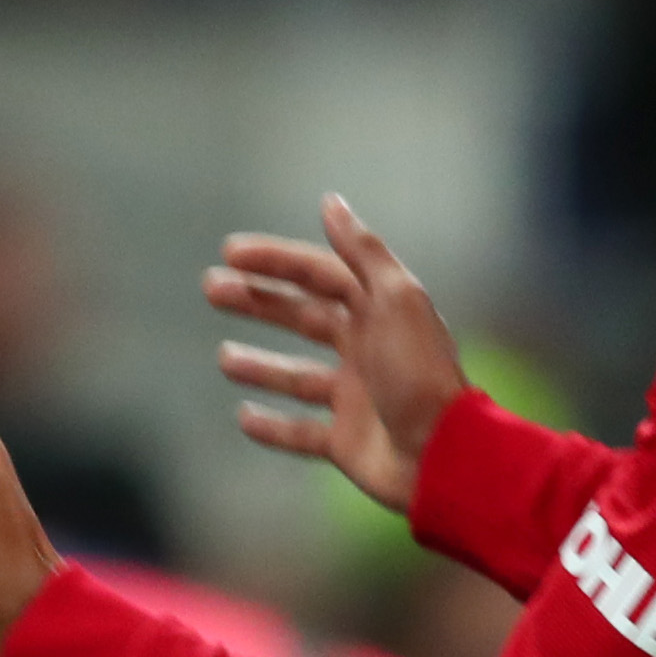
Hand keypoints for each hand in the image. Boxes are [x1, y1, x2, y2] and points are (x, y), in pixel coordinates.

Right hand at [202, 195, 465, 515]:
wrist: (443, 454)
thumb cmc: (418, 372)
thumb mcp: (396, 299)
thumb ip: (362, 252)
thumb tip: (330, 202)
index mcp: (380, 312)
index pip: (321, 275)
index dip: (277, 260)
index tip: (230, 253)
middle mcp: (368, 350)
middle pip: (305, 318)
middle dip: (259, 302)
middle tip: (212, 289)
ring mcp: (356, 399)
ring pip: (299, 376)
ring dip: (261, 364)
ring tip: (224, 357)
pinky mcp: (347, 443)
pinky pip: (302, 433)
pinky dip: (273, 427)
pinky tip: (243, 418)